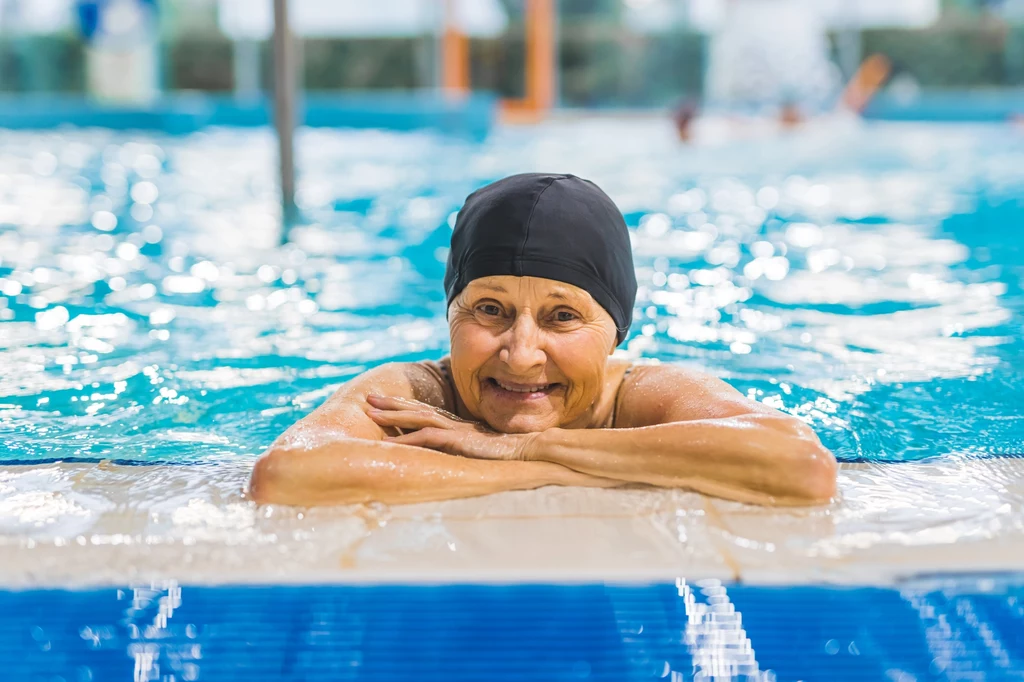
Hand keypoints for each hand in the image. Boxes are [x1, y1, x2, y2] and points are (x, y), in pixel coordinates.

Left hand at [365, 394, 534, 460]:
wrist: (533, 448)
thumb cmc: (515, 452)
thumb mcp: (487, 450)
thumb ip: (473, 450)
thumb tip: (463, 456)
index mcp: (460, 426)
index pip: (428, 413)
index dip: (407, 407)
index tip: (386, 404)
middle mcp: (455, 425)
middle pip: (419, 410)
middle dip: (393, 404)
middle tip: (369, 398)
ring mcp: (457, 431)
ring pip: (419, 419)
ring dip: (394, 416)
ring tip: (372, 412)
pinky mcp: (460, 441)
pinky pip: (429, 439)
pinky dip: (410, 439)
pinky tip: (393, 443)